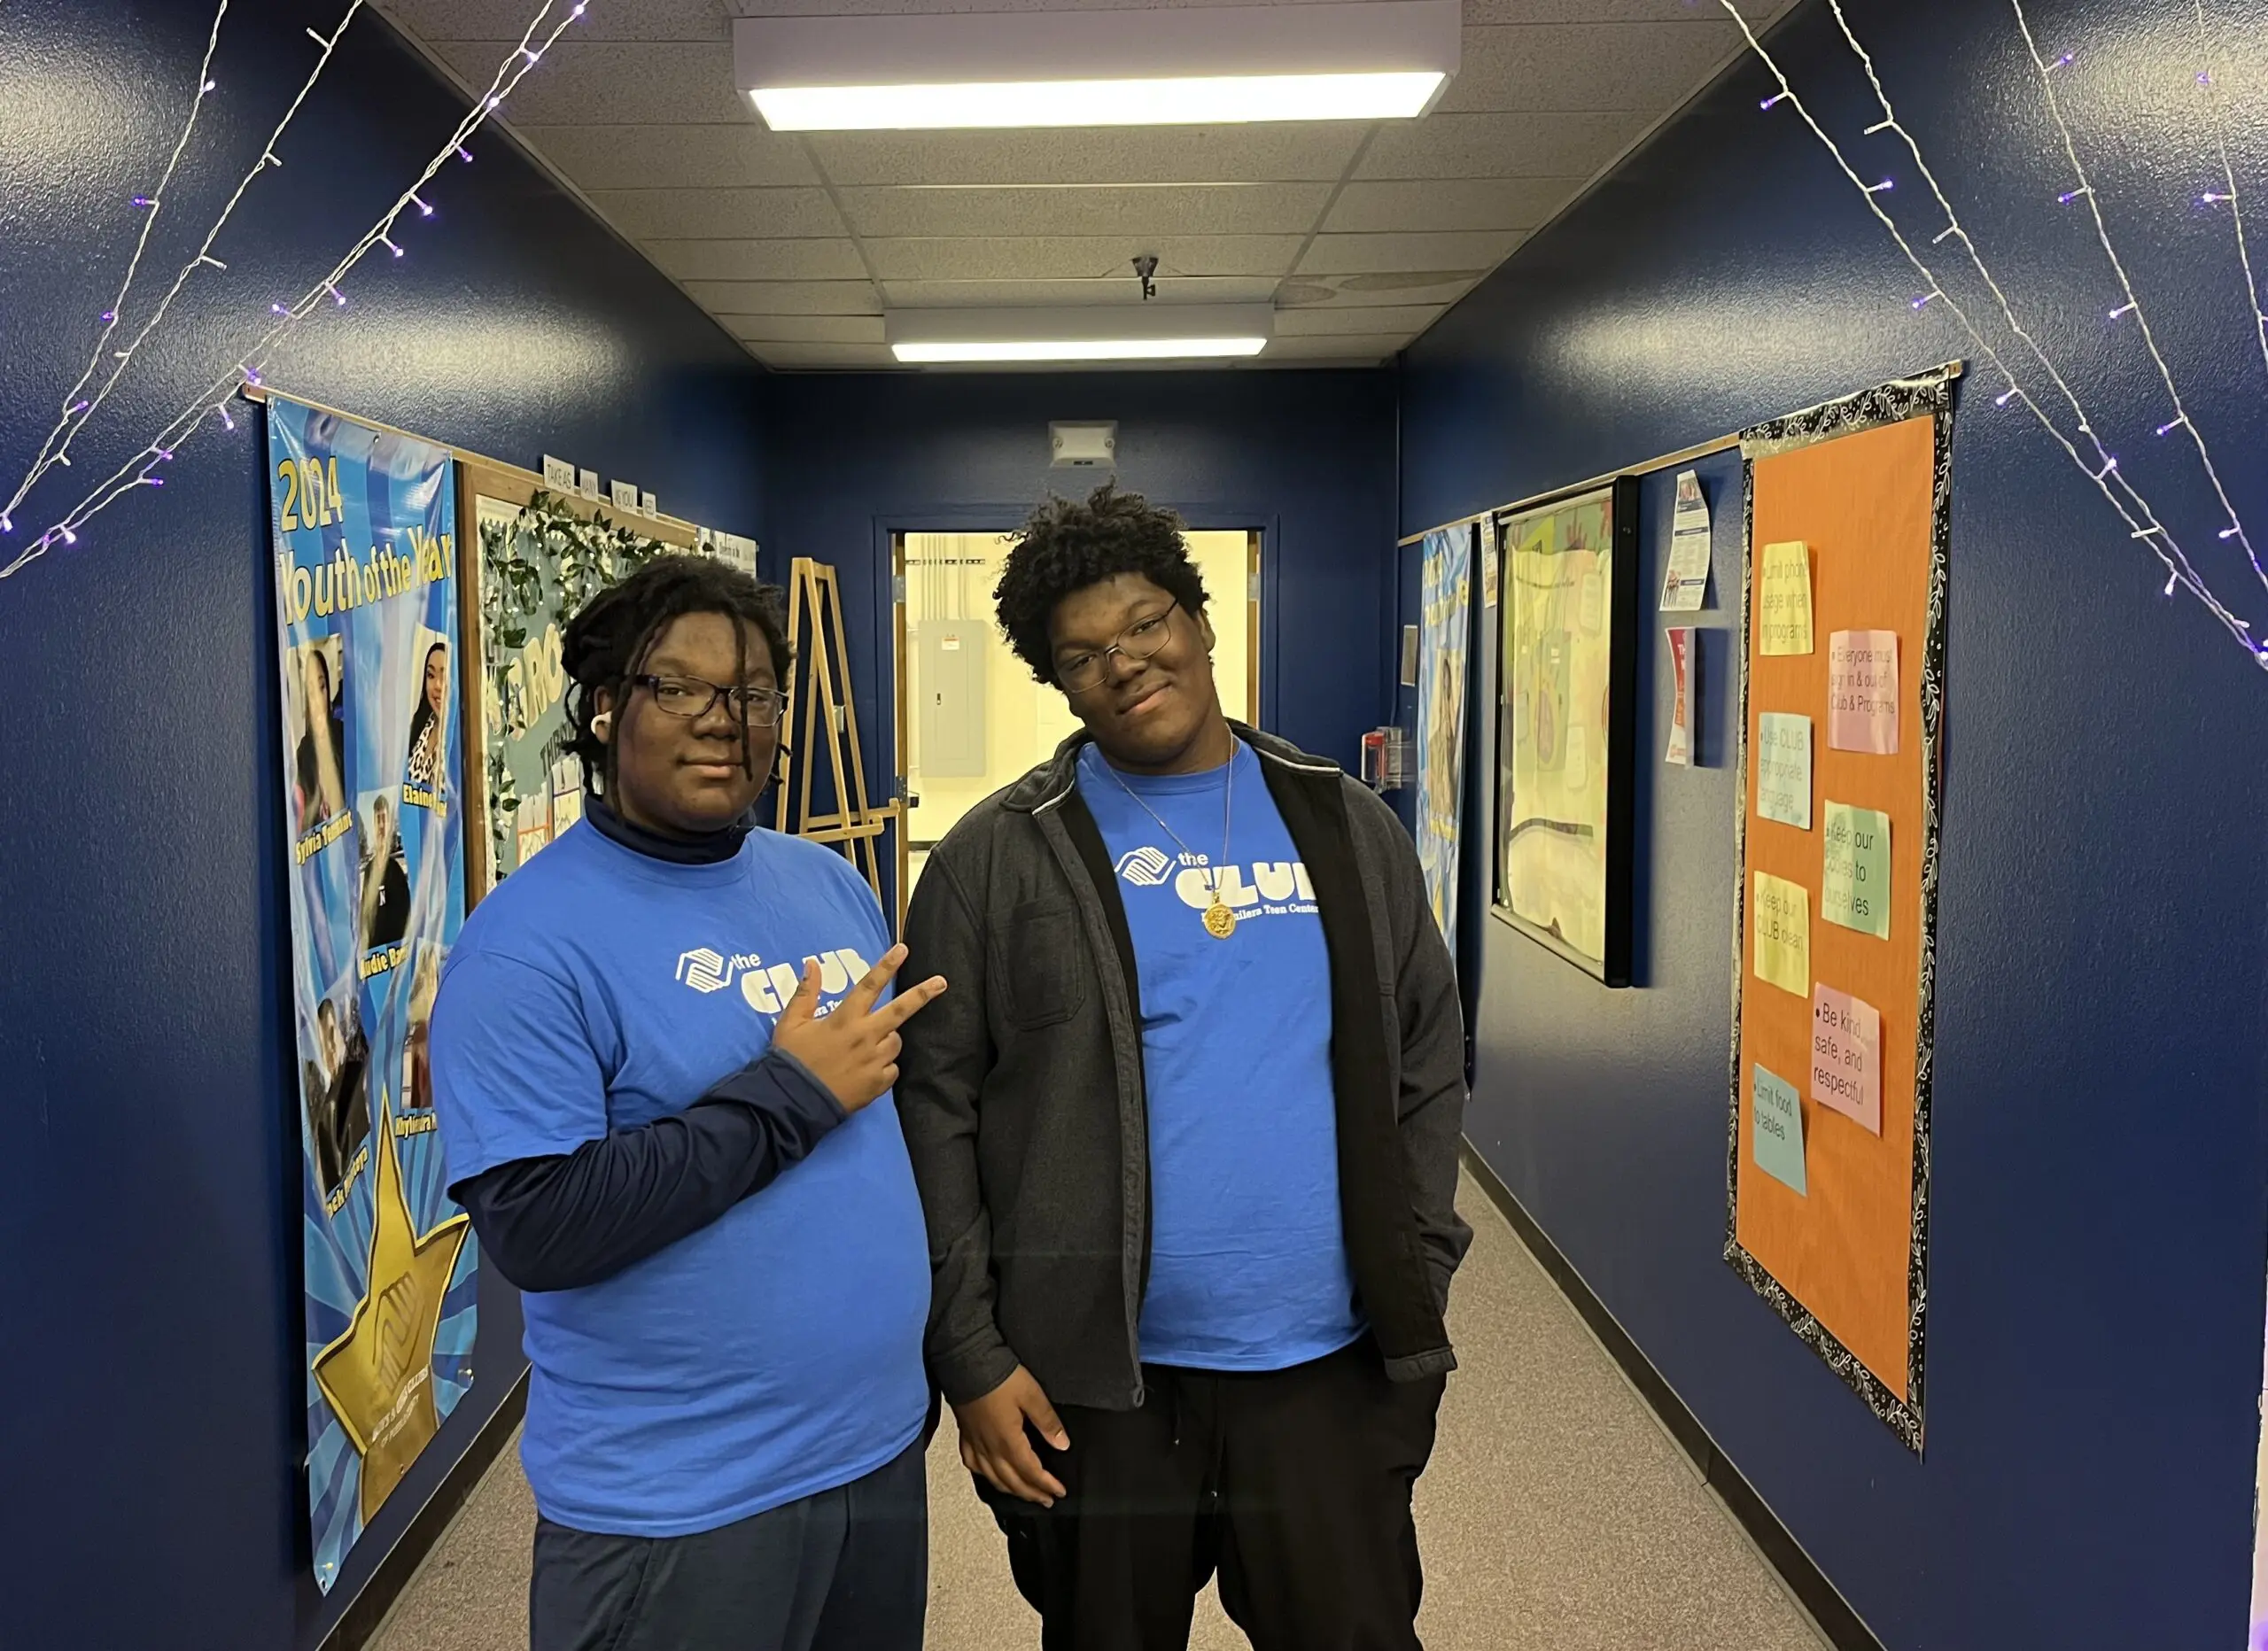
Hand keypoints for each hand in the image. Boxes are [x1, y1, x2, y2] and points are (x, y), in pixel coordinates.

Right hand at [770, 943, 945, 1113]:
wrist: (793, 1101)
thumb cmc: (791, 1060)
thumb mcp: (791, 1023)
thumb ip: (806, 993)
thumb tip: (812, 964)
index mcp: (845, 1019)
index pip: (869, 985)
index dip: (886, 965)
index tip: (902, 949)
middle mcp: (865, 1036)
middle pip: (900, 1010)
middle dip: (922, 994)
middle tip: (942, 983)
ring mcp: (874, 1061)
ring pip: (895, 1041)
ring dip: (888, 1039)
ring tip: (866, 1047)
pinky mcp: (878, 1083)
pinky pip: (892, 1069)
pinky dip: (884, 1067)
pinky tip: (866, 1070)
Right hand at [954, 1365, 1069, 1506]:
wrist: (966, 1362)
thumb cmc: (998, 1377)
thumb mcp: (1032, 1395)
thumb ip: (1047, 1422)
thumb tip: (1062, 1444)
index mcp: (1009, 1442)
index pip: (1031, 1473)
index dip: (1047, 1485)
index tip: (1060, 1492)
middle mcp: (990, 1449)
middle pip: (1013, 1482)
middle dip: (1031, 1494)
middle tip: (1046, 1500)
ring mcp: (976, 1443)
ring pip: (993, 1479)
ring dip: (1011, 1490)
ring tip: (1024, 1494)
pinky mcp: (965, 1435)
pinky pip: (974, 1465)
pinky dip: (985, 1476)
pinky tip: (990, 1475)